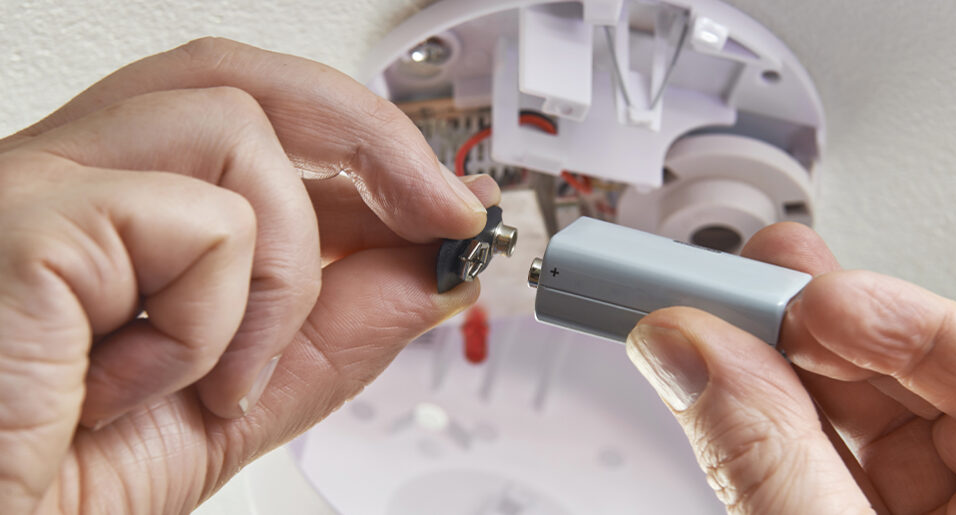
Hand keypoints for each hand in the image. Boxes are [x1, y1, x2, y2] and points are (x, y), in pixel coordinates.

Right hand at [0, 38, 499, 513]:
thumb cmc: (54, 487)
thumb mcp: (235, 405)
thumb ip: (335, 331)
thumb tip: (431, 268)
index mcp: (113, 212)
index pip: (258, 127)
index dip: (368, 155)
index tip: (449, 208)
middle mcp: (70, 176)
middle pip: (244, 81)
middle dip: (375, 142)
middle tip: (447, 213)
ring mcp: (41, 184)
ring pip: (237, 131)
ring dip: (283, 273)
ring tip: (231, 375)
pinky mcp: (31, 218)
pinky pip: (199, 222)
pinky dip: (215, 321)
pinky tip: (157, 382)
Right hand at [626, 223, 955, 513]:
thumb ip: (769, 461)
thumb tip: (692, 351)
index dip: (899, 318)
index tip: (805, 297)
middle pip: (911, 383)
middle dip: (812, 332)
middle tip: (738, 292)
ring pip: (850, 419)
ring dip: (768, 369)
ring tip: (705, 328)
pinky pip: (814, 462)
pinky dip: (758, 426)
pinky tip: (719, 390)